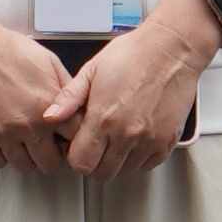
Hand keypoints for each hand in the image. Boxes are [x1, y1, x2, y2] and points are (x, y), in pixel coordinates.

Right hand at [0, 10, 79, 170]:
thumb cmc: (7, 49)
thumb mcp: (49, 62)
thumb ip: (67, 89)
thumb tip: (79, 108)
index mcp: (49, 107)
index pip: (75, 140)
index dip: (73, 139)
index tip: (66, 137)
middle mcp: (28, 125)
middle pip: (51, 163)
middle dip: (52, 154)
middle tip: (47, 144)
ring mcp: (3, 134)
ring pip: (24, 166)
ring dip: (28, 157)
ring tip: (25, 143)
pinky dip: (2, 155)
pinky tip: (4, 141)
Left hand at [59, 8, 210, 176]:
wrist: (171, 48)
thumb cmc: (133, 54)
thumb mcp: (92, 70)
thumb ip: (69, 98)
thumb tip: (49, 117)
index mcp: (103, 117)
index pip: (81, 163)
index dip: (75, 157)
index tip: (78, 145)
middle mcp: (127, 134)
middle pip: (102, 173)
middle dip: (94, 162)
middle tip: (96, 144)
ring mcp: (149, 140)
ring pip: (125, 172)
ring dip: (117, 161)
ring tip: (115, 138)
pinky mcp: (167, 141)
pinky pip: (147, 165)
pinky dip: (138, 158)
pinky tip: (133, 138)